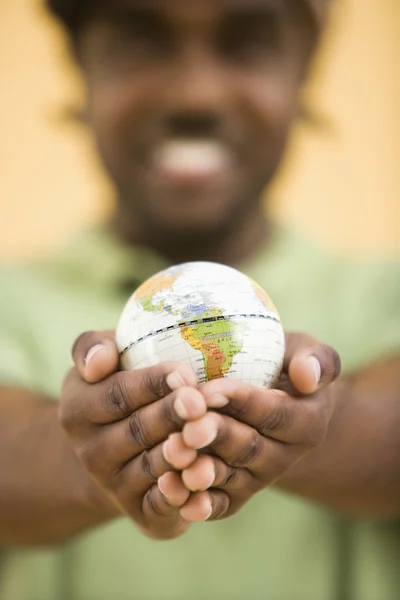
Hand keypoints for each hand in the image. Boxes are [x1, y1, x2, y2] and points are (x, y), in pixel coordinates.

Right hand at [60, 331, 205, 539]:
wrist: (116, 447)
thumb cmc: (118, 387)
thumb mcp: (101, 361)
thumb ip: (93, 348)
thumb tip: (98, 363)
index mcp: (79, 410)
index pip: (117, 395)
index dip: (151, 384)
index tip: (184, 373)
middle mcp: (92, 452)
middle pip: (137, 431)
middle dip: (171, 416)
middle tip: (199, 402)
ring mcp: (115, 485)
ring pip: (151, 468)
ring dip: (179, 456)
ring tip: (204, 439)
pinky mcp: (140, 512)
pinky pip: (160, 508)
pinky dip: (181, 500)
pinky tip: (203, 487)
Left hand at [158, 333, 340, 522]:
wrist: (266, 398)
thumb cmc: (281, 365)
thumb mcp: (304, 352)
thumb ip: (316, 359)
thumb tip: (308, 376)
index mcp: (307, 424)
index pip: (275, 415)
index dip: (243, 403)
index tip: (210, 390)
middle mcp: (284, 457)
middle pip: (248, 448)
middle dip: (216, 436)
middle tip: (188, 426)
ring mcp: (257, 478)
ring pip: (229, 477)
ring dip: (200, 469)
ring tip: (173, 454)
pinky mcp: (234, 494)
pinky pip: (216, 503)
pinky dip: (194, 501)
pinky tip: (169, 489)